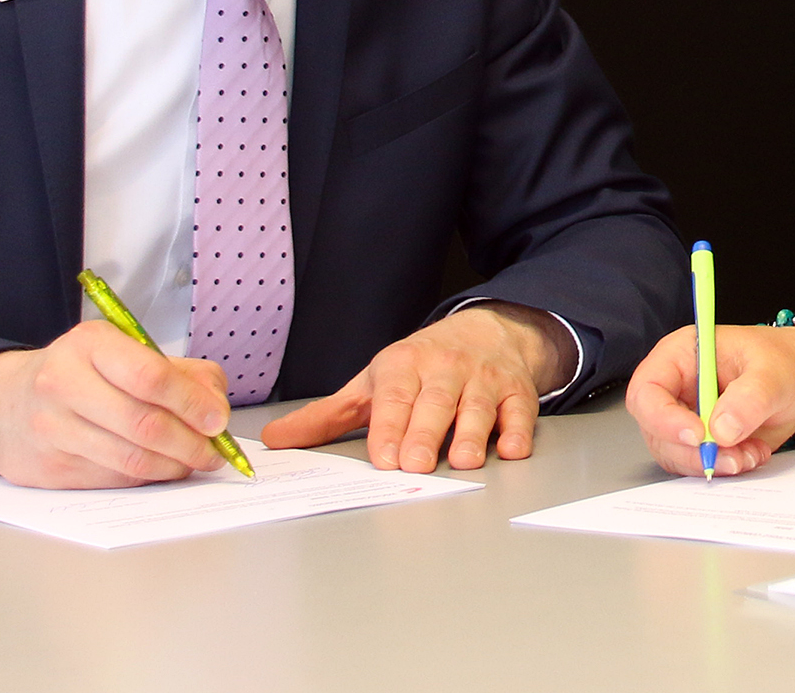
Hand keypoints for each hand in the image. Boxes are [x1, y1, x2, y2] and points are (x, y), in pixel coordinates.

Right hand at [0, 321, 233, 487]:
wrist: (3, 406)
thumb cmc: (79, 374)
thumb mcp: (124, 351)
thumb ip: (179, 372)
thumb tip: (214, 408)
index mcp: (90, 344)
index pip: (150, 377)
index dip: (191, 403)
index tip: (218, 420)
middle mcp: (65, 384)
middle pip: (143, 423)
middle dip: (190, 443)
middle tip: (214, 453)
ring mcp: (53, 430)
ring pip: (130, 459)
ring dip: (173, 466)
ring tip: (193, 463)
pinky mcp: (50, 469)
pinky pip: (113, 480)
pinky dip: (146, 478)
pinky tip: (160, 469)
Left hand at [259, 302, 570, 471]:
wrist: (490, 330)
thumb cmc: (422, 366)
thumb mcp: (373, 382)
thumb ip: (327, 415)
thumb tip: (274, 438)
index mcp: (404, 365)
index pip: (393, 397)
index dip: (388, 426)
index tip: (382, 457)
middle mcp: (445, 369)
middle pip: (434, 403)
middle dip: (425, 433)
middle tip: (416, 464)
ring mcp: (484, 379)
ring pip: (477, 407)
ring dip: (472, 434)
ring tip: (464, 461)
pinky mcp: (517, 391)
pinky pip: (520, 410)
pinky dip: (518, 429)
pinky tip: (512, 448)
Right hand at [624, 324, 794, 475]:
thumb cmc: (784, 361)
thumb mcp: (774, 372)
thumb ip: (750, 397)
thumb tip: (720, 430)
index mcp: (680, 356)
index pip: (648, 390)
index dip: (663, 418)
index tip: (698, 436)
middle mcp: (675, 388)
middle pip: (656, 431)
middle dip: (694, 452)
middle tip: (734, 457)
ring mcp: (685, 418)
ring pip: (676, 455)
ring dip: (713, 463)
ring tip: (752, 453)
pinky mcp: (700, 442)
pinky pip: (698, 466)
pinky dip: (724, 468)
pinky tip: (752, 454)